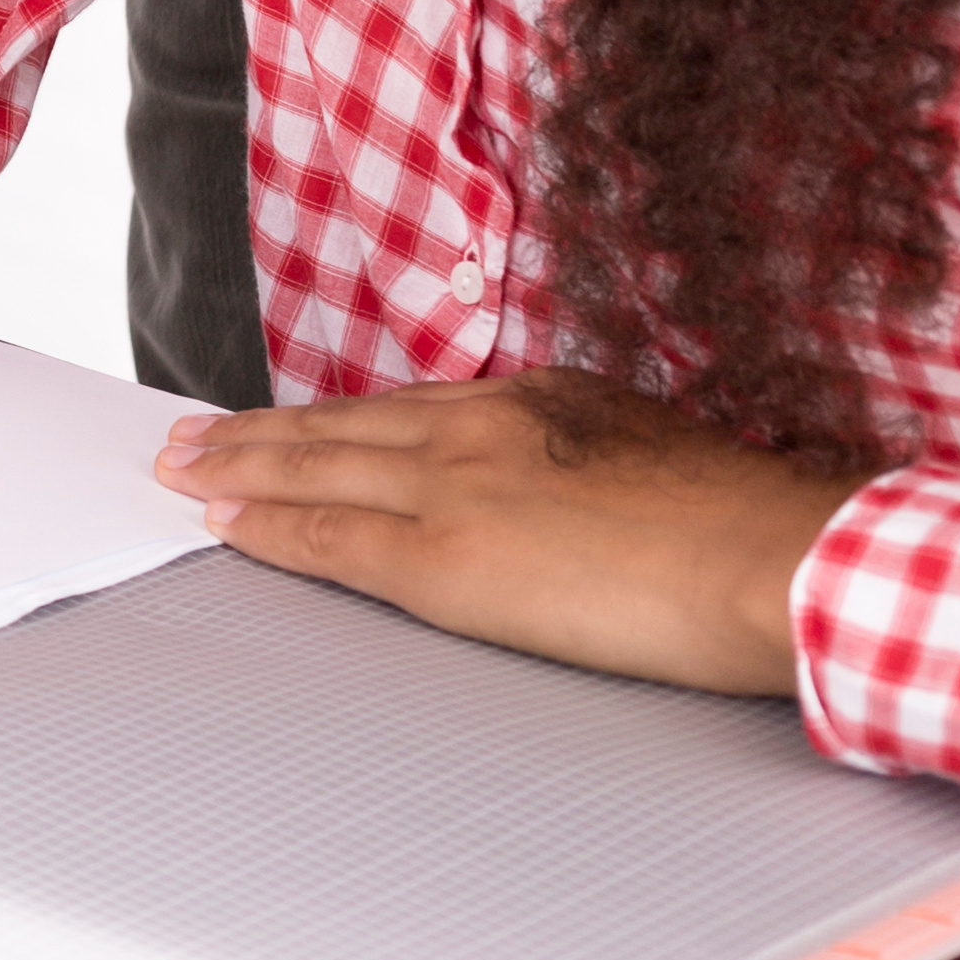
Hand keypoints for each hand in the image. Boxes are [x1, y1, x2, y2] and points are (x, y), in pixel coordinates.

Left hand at [165, 378, 858, 695]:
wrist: (777, 558)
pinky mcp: (445, 557)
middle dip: (258, 433)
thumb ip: (590, 455)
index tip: (286, 421)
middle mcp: (481, 428)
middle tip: (188, 434)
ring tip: (182, 469)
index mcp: (538, 401)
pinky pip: (332, 538)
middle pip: (343, 426)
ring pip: (317, 468)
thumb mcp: (656, 449)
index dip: (338, 418)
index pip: (411, 409)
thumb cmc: (750, 525)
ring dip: (240, 468)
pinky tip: (222, 524)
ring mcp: (455, 487)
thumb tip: (568, 483)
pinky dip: (268, 527)